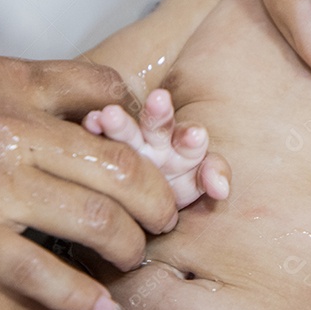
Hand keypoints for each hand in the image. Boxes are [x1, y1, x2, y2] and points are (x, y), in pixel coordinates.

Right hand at [0, 56, 178, 309]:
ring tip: (133, 254)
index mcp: (16, 83)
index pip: (107, 90)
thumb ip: (35, 92)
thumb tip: (95, 111)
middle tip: (164, 215)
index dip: (143, 121)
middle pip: (118, 164)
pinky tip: (101, 306)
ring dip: (128, 244)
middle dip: (155, 197)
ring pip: (92, 217)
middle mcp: (10, 130)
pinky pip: (36, 271)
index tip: (154, 147)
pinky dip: (78, 294)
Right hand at [83, 89, 230, 208]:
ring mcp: (128, 145)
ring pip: (125, 132)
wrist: (138, 209)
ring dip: (119, 124)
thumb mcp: (195, 183)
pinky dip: (93, 130)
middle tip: (159, 100)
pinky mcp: (102, 151)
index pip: (191, 140)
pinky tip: (89, 122)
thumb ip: (211, 176)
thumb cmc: (172, 190)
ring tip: (106, 116)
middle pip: (158, 125)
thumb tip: (221, 189)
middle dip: (159, 114)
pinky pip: (96, 140)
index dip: (193, 138)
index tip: (196, 136)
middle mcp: (155, 141)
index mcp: (182, 147)